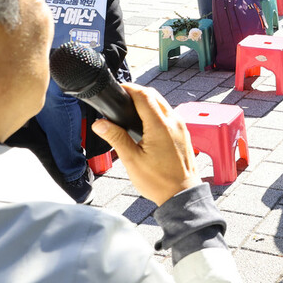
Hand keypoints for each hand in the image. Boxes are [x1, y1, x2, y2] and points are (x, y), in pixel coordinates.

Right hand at [91, 84, 201, 205]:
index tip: (118, 89)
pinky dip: (156, 111)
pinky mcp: (183, 132)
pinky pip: (169, 114)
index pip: (144, 96)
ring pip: (163, 104)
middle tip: (121, 97)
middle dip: (137, 93)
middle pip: (154, 96)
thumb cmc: (158, 181)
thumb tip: (100, 123)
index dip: (130, 89)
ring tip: (129, 108)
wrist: (182, 194)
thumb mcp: (132, 160)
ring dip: (147, 101)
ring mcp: (180, 126)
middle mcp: (174, 121)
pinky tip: (145, 121)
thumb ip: (116, 138)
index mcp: (160, 126)